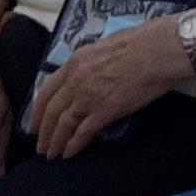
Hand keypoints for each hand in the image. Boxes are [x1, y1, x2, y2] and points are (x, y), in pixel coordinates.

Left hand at [25, 20, 191, 159]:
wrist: (159, 50)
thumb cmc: (141, 41)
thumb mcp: (105, 44)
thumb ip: (91, 61)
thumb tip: (91, 69)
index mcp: (75, 61)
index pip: (47, 90)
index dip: (38, 110)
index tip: (35, 123)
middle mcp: (76, 80)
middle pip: (51, 111)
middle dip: (44, 131)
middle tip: (41, 145)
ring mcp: (89, 96)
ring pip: (63, 124)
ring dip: (55, 142)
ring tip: (52, 154)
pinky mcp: (105, 111)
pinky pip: (84, 132)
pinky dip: (74, 145)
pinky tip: (69, 153)